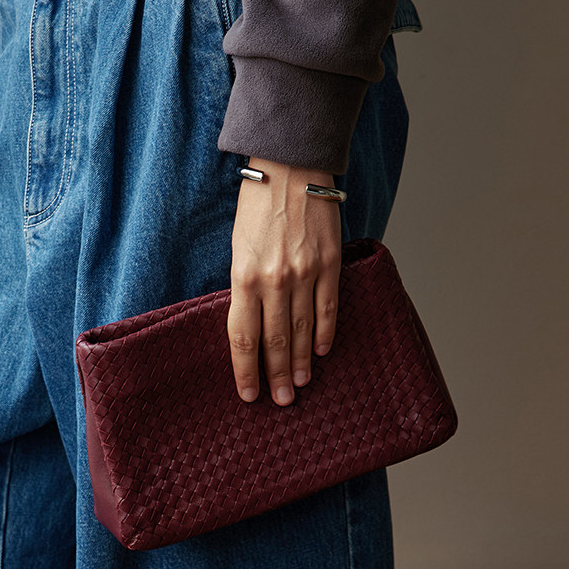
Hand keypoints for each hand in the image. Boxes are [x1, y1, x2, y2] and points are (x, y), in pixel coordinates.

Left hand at [227, 158, 341, 404]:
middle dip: (275, 375)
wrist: (291, 167)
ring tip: (299, 384)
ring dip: (300, 361)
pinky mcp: (330, 263)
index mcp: (244, 276)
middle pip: (274, 341)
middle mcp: (275, 280)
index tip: (248, 394)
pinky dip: (324, 332)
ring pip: (302, 330)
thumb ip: (244, 285)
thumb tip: (251, 323)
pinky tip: (321, 351)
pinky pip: (328, 307)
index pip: (243, 337)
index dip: (245, 370)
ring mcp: (305, 273)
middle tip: (281, 401)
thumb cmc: (258, 205)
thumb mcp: (238, 246)